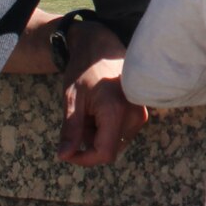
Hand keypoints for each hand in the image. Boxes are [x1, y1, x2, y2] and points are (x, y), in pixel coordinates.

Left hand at [56, 21, 149, 166]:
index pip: (104, 154)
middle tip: (78, 119)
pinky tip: (99, 110)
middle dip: (89, 143)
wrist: (102, 47)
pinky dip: (106, 128)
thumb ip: (70, 130)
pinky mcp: (141, 113)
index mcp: (116, 111)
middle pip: (109, 149)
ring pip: (114, 142)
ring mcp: (140, 114)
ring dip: (97, 135)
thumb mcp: (72, 100)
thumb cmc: (84, 70)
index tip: (68, 152)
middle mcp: (134, 115)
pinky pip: (121, 133)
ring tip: (88, 112)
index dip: (84, 159)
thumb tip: (64, 156)